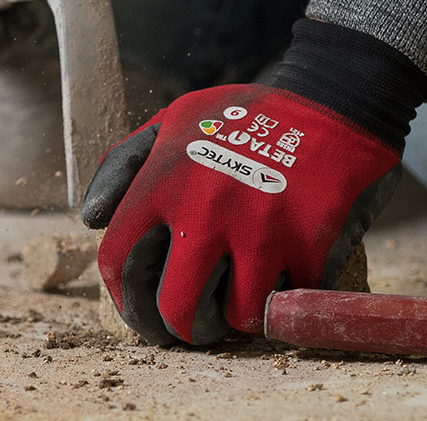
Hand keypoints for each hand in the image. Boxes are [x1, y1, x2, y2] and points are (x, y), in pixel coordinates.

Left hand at [80, 83, 403, 344]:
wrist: (336, 96)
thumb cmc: (248, 114)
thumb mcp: (175, 120)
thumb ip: (125, 165)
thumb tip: (91, 220)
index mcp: (166, 182)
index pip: (120, 263)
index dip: (126, 300)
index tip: (143, 310)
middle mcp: (206, 211)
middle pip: (174, 308)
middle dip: (178, 329)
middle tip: (191, 328)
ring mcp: (261, 230)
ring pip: (235, 318)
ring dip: (235, 320)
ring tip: (238, 306)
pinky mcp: (311, 244)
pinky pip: (289, 302)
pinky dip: (285, 302)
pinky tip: (282, 285)